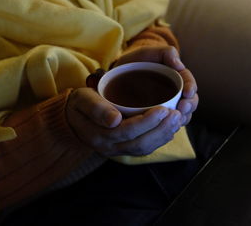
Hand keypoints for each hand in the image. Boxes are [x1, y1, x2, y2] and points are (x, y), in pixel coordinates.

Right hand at [66, 87, 181, 156]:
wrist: (72, 118)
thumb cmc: (79, 104)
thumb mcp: (82, 100)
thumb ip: (96, 108)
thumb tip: (114, 120)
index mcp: (98, 135)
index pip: (127, 131)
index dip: (147, 122)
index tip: (163, 109)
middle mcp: (109, 147)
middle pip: (139, 143)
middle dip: (161, 130)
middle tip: (177, 114)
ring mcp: (117, 150)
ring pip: (144, 148)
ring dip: (163, 135)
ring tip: (177, 120)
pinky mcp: (124, 149)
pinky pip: (144, 149)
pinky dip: (159, 140)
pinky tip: (170, 128)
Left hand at [114, 45, 198, 125]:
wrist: (121, 72)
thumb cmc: (138, 60)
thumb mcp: (149, 53)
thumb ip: (165, 53)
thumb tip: (179, 64)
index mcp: (178, 78)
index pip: (190, 84)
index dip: (191, 88)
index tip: (187, 92)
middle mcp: (176, 94)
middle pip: (190, 102)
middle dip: (189, 106)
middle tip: (182, 109)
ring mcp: (168, 106)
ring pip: (181, 116)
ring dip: (181, 119)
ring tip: (175, 121)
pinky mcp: (158, 117)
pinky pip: (167, 125)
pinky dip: (168, 128)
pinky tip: (164, 130)